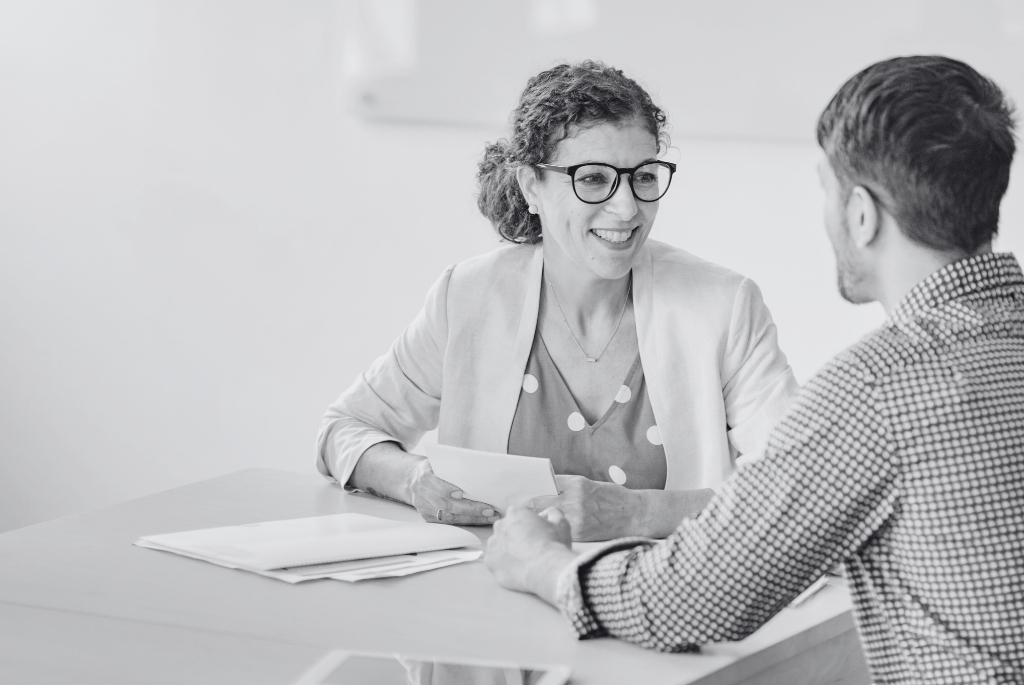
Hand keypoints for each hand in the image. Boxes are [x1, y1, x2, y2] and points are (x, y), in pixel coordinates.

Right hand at [408, 459, 498, 525]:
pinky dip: (466, 521)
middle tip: (489, 509)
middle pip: (445, 504)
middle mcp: (421, 494)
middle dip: (469, 508)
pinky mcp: (428, 517)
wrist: (413, 479)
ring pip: (449, 516)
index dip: (446, 489)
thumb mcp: (438, 461)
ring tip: (490, 516)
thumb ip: (451, 464)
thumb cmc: (434, 468)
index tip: (461, 493)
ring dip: (472, 518)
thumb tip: (475, 466)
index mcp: (424, 477)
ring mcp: (424, 507)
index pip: (434, 484)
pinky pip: (449, 522)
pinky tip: (481, 519)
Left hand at [486, 505, 575, 603]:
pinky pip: (495, 560)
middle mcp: (501, 525)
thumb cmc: (554, 545)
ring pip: (499, 544)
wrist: (547, 570)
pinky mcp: (490, 561)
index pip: (521, 515)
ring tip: (523, 559)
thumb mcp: (561, 523)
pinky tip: (516, 567)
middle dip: (516, 535)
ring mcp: (493, 543)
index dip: (530, 525)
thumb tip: (546, 514)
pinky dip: (503, 563)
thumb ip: (552, 513)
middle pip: (507, 528)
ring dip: (508, 548)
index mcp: (516, 512)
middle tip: (530, 548)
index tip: (538, 535)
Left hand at [526, 474, 641, 541]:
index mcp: (576, 484)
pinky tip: (545, 536)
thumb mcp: (589, 484)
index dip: (529, 494)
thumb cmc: (612, 498)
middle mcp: (574, 500)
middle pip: (540, 504)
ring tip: (528, 528)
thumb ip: (565, 487)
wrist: (635, 515)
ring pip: (546, 520)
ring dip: (536, 523)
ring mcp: (577, 518)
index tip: (520, 500)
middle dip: (527, 510)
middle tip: (516, 516)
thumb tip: (541, 491)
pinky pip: (558, 532)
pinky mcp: (580, 534)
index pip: (543, 486)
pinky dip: (549, 534)